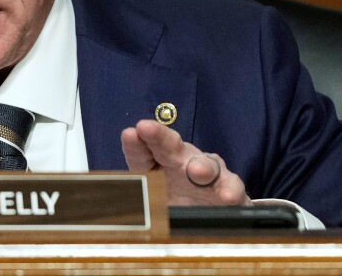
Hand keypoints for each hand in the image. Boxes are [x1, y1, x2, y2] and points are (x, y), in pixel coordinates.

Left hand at [121, 119, 250, 205]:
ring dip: (201, 167)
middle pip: (169, 147)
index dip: (135, 144)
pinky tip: (228, 197)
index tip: (130, 133)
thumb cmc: (179, 200)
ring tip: (196, 172)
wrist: (214, 213)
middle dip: (159, 136)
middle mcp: (181, 163)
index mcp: (158, 164)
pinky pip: (231, 187)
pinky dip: (230, 190)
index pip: (142, 153)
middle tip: (147, 128)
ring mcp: (207, 175)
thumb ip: (135, 198)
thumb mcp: (152, 200)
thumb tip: (109, 202)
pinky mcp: (229, 189)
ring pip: (205, 164)